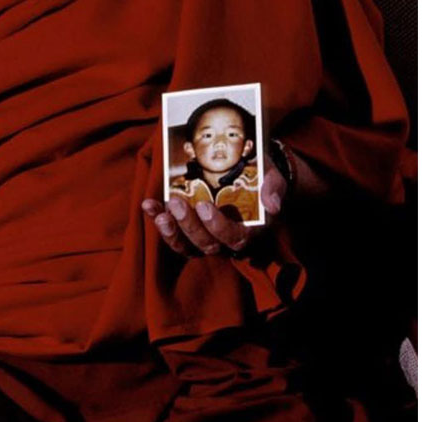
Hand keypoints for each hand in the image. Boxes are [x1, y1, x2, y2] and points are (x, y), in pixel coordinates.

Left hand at [141, 164, 288, 257]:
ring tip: (158, 214)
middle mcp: (227, 240)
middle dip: (189, 226)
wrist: (251, 175)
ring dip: (170, 232)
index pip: (234, 238)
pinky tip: (148, 205)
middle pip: (207, 245)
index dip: (217, 227)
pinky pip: (173, 233)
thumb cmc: (262, 178)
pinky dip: (158, 220)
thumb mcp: (272, 178)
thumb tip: (272, 204)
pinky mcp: (189, 231)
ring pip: (187, 246)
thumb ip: (273, 188)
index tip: (204, 207)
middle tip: (177, 202)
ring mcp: (206, 237)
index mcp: (251, 231)